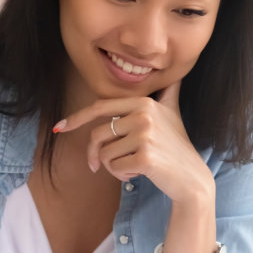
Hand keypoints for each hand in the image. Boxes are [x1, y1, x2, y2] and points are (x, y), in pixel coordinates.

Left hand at [53, 83, 214, 204]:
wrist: (192, 178)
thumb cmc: (177, 146)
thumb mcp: (172, 113)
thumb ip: (167, 92)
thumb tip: (175, 74)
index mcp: (144, 102)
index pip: (100, 107)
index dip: (77, 118)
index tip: (60, 127)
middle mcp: (144, 115)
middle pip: (98, 134)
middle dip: (94, 154)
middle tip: (98, 166)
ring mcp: (146, 136)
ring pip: (104, 154)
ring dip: (112, 167)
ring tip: (133, 166)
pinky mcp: (145, 157)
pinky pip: (114, 168)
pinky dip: (121, 175)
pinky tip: (139, 173)